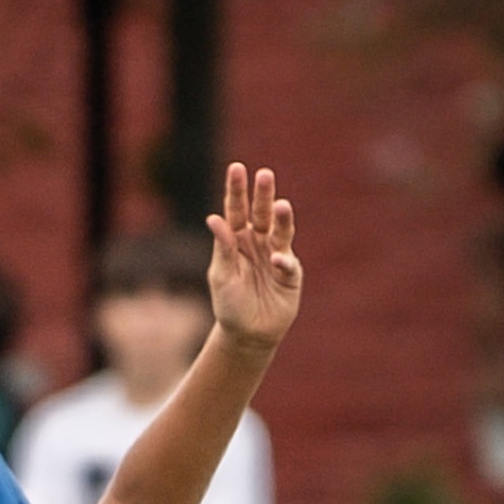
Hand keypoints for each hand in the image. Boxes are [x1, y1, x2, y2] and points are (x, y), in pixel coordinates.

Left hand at [207, 164, 301, 356]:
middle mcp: (257, 242)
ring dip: (281, 218)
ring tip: (280, 206)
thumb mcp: (221, 276)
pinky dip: (282, 261)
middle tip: (265, 174)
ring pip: (280, 230)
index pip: (235, 210)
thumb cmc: (230, 305)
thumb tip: (214, 218)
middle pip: (261, 213)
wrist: (248, 335)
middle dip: (263, 194)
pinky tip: (275, 260)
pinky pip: (287, 263)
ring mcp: (276, 255)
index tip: (236, 167)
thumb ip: (222, 248)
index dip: (236, 189)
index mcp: (236, 239)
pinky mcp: (290, 273)